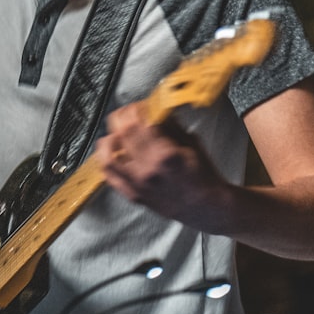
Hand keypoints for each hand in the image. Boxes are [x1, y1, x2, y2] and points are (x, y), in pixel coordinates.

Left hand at [95, 101, 227, 228]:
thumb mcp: (192, 143)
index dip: (134, 109)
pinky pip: (109, 176)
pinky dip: (106, 160)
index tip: (140, 105)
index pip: (137, 123)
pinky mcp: (132, 195)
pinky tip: (111, 152)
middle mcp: (148, 170)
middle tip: (128, 113)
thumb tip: (153, 109)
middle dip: (122, 117)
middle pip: (120, 135)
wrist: (208, 208)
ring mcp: (137, 185)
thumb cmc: (204, 176)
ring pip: (107, 157)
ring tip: (117, 132)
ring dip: (109, 139)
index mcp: (165, 155)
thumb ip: (169, 125)